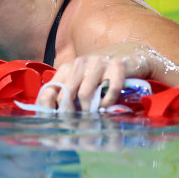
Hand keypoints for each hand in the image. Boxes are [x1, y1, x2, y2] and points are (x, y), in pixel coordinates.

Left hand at [36, 42, 153, 111]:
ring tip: (92, 115)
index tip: (55, 121)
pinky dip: (108, 102)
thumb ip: (67, 92)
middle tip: (76, 123)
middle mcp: (81, 63)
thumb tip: (55, 113)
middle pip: (66, 94)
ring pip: (85, 93)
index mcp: (68, 67)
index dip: (50, 107)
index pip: (50, 89)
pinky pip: (109, 89)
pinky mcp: (117, 66)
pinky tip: (107, 106)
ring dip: (89, 109)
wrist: (128, 54)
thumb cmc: (100, 72)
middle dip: (70, 112)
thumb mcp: (80, 79)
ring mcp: (98, 63)